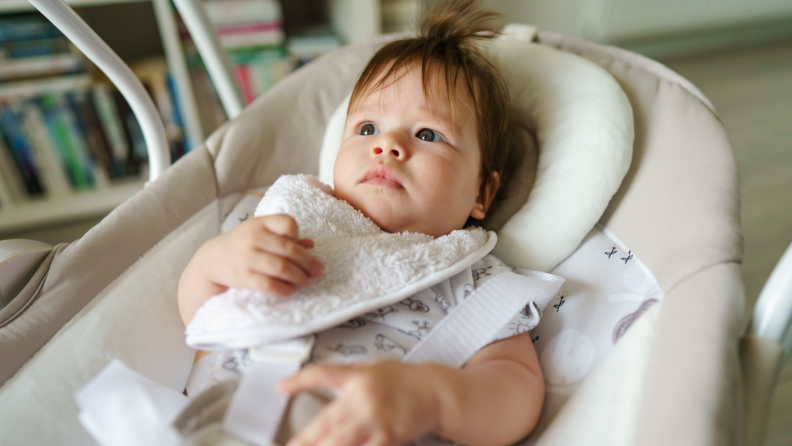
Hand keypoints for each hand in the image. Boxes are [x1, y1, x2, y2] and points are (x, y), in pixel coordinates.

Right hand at [178, 214, 323, 324]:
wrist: (212, 258)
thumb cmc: (243, 244)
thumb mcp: (261, 233)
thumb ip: (285, 238)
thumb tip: (311, 244)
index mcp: (260, 223)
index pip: (287, 222)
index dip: (297, 234)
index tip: (300, 246)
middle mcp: (253, 237)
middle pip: (289, 250)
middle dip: (308, 263)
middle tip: (318, 272)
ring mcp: (247, 257)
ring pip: (281, 268)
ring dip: (299, 277)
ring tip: (307, 281)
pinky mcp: (242, 276)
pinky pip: (268, 284)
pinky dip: (283, 288)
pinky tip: (291, 290)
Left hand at [277, 362, 440, 445]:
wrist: (435, 392)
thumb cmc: (403, 379)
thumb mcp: (373, 367)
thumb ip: (348, 374)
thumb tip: (320, 379)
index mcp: (358, 376)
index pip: (323, 375)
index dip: (300, 381)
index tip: (281, 387)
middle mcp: (364, 399)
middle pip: (326, 422)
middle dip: (304, 440)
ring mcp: (376, 420)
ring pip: (340, 443)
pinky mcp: (389, 438)